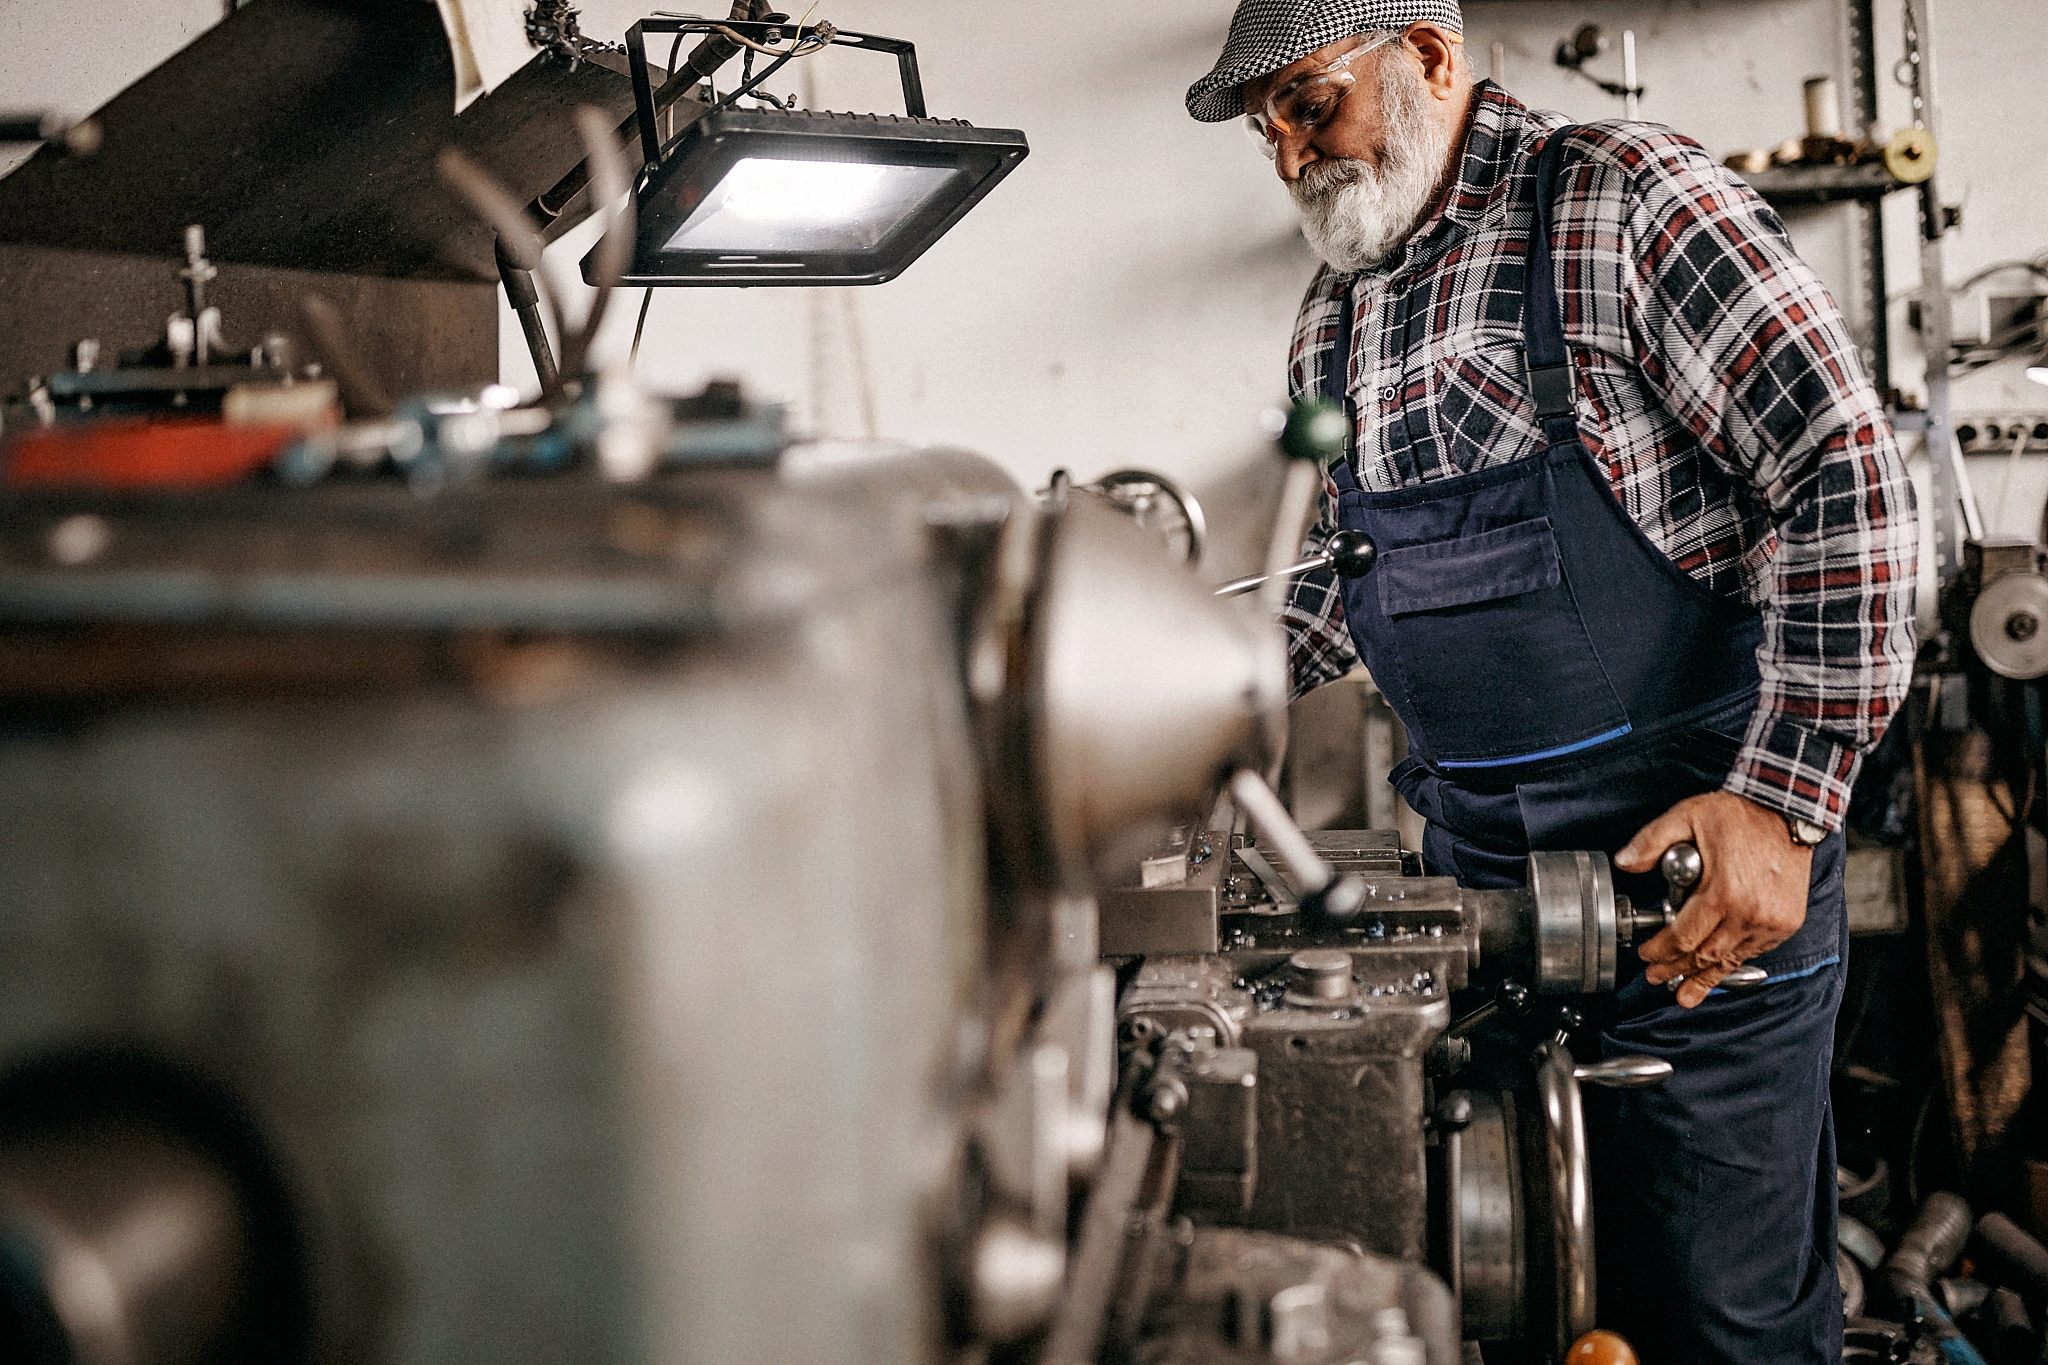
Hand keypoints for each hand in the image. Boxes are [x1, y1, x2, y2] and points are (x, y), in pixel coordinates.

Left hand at [1614, 791, 1811, 1008]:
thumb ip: (1651, 841)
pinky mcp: (1787, 922)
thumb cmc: (1739, 815)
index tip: (1645, 956)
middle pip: (1704, 955)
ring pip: (1730, 960)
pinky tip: (1719, 972)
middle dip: (1676, 970)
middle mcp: (1749, 913)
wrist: (1787, 811)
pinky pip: (1754, 952)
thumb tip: (1624, 862)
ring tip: (1686, 994)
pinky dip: (1733, 963)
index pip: (1682, 937)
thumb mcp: (1687, 816)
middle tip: (1656, 978)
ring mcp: (1771, 922)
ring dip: (1705, 978)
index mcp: (1723, 893)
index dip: (1660, 951)